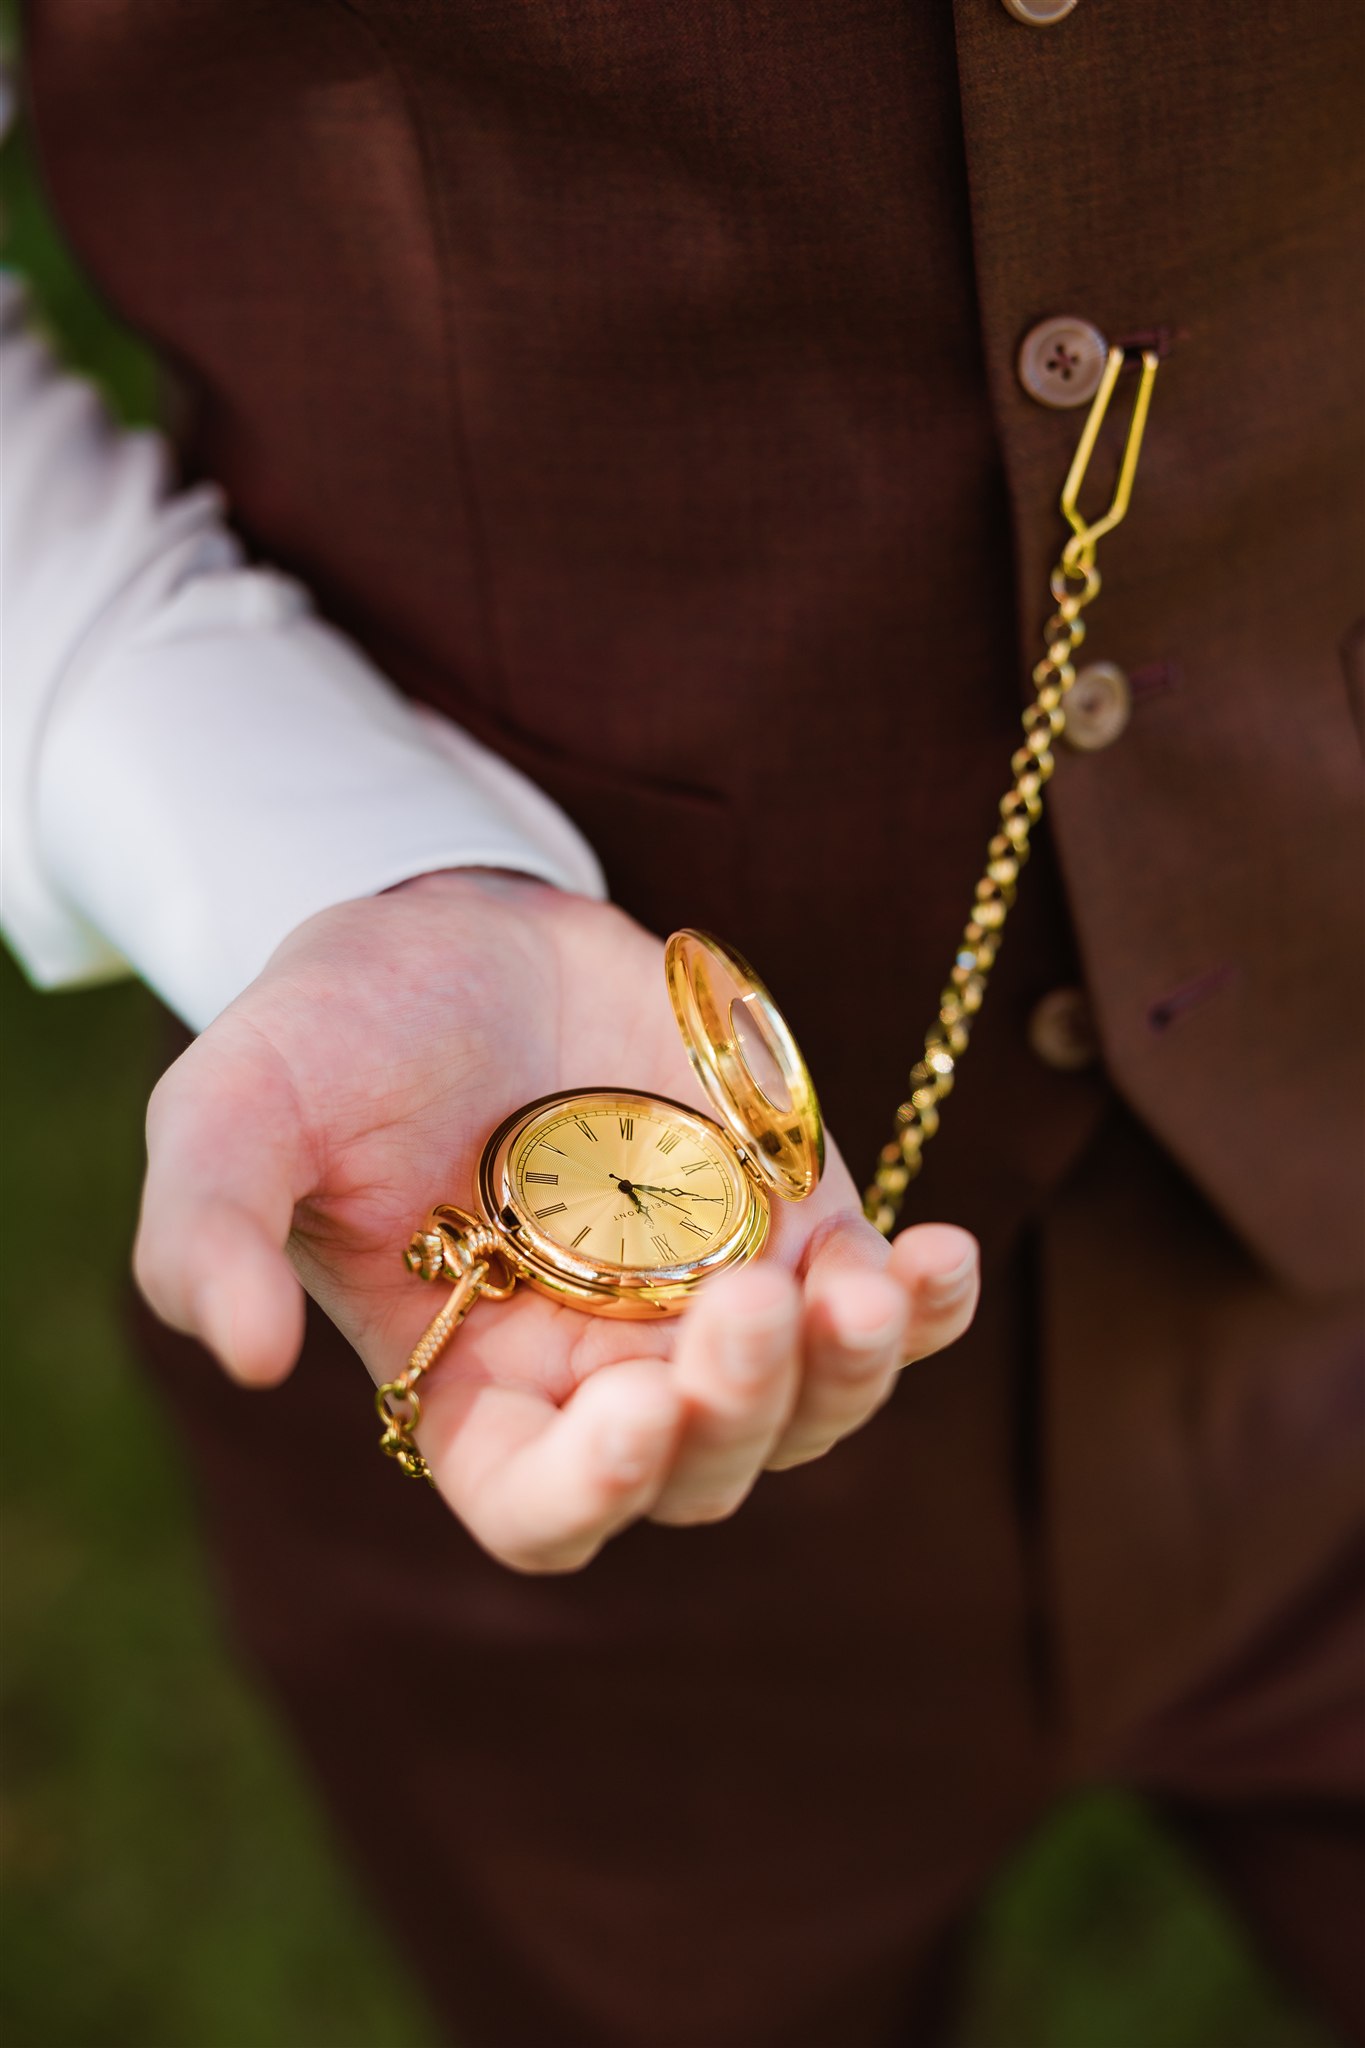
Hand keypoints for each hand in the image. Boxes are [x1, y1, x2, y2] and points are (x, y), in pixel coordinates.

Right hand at [134, 872, 980, 1571]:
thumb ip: (209, 1231)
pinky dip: (924, 1306)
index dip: (592, 1494)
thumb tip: (245, 1357)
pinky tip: (937, 1258)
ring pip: (807, 1409)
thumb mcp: (232, 1112)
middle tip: (741, 1306)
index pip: (542, 1510)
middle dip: (735, 1411)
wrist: (457, 928)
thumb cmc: (331, 1033)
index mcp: (472, 1390)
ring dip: (848, 1372)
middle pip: (699, 1471)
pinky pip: (881, 1307)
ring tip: (861, 1284)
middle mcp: (602, 1372)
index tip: (627, 1415)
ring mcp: (708, 1304)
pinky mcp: (790, 1221)